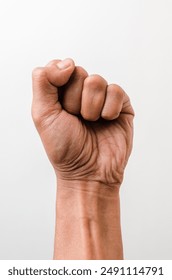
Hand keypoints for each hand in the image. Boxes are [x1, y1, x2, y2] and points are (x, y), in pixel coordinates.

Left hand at [32, 58, 133, 186]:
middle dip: (73, 100)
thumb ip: (43, 81)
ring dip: (90, 107)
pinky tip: (106, 122)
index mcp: (61, 94)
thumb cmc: (64, 147)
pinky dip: (108, 110)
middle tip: (76, 119)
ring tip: (90, 123)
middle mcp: (82, 94)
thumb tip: (67, 62)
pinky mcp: (121, 106)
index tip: (60, 104)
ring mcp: (102, 99)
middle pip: (78, 73)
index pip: (60, 67)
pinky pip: (116, 91)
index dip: (59, 83)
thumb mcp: (42, 114)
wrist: (88, 172)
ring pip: (96, 81)